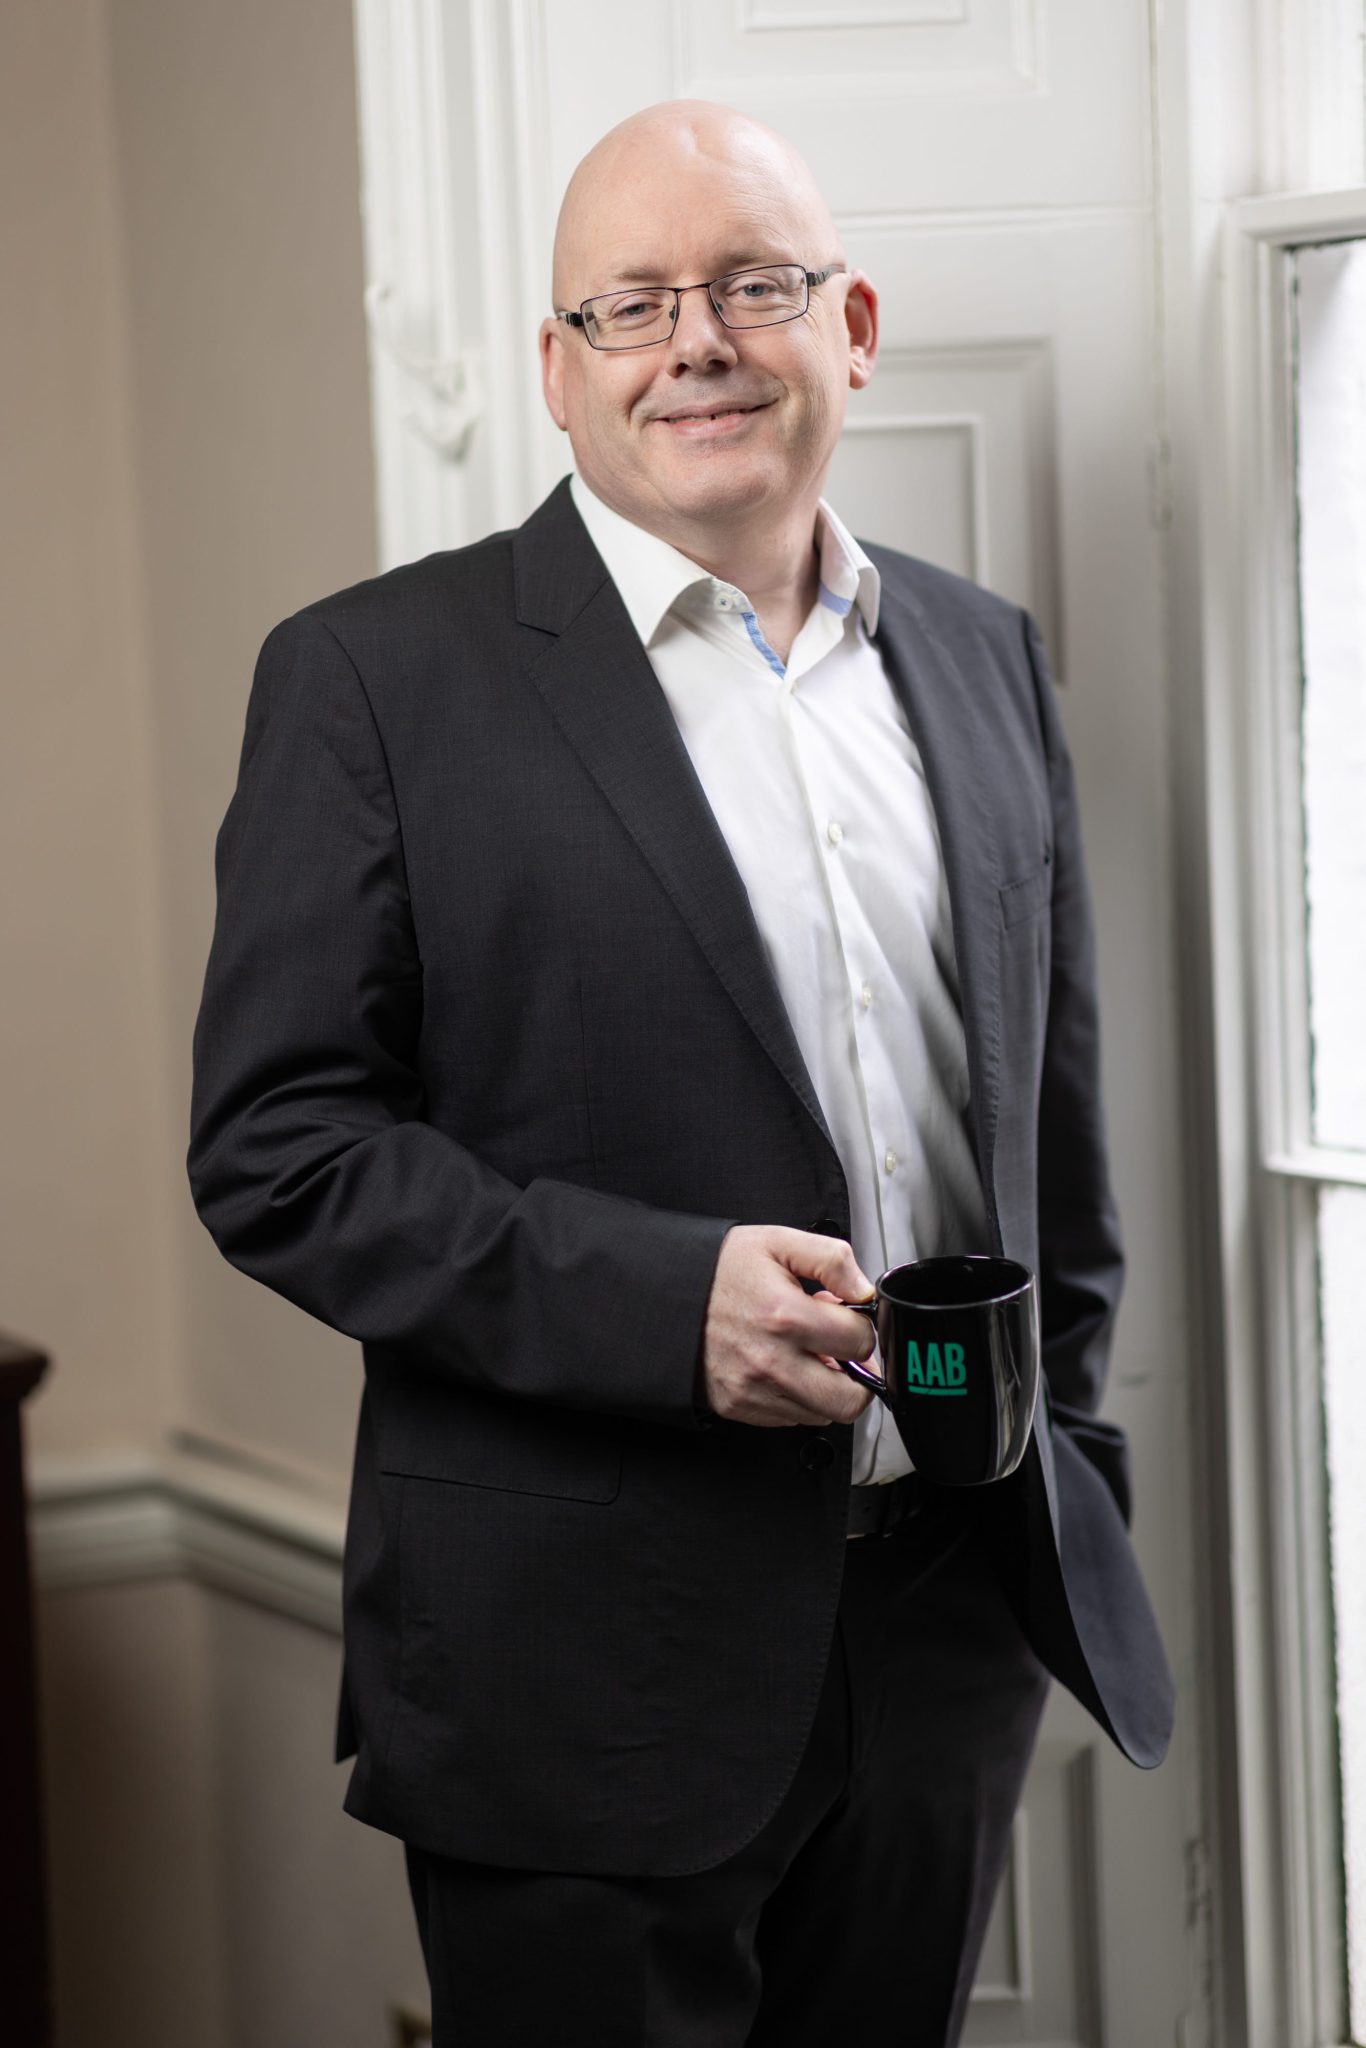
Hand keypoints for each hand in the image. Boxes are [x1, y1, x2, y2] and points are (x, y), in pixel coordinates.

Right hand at [699, 1225, 879, 1427]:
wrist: (664, 1297)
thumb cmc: (719, 1270)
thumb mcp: (777, 1242)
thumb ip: (831, 1260)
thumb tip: (864, 1291)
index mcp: (785, 1316)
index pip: (860, 1342)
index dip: (861, 1327)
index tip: (848, 1319)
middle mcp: (772, 1362)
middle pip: (850, 1399)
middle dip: (857, 1375)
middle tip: (845, 1354)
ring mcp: (755, 1390)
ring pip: (823, 1414)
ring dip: (826, 1387)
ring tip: (808, 1354)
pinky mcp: (740, 1407)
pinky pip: (791, 1418)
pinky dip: (797, 1397)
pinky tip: (785, 1366)